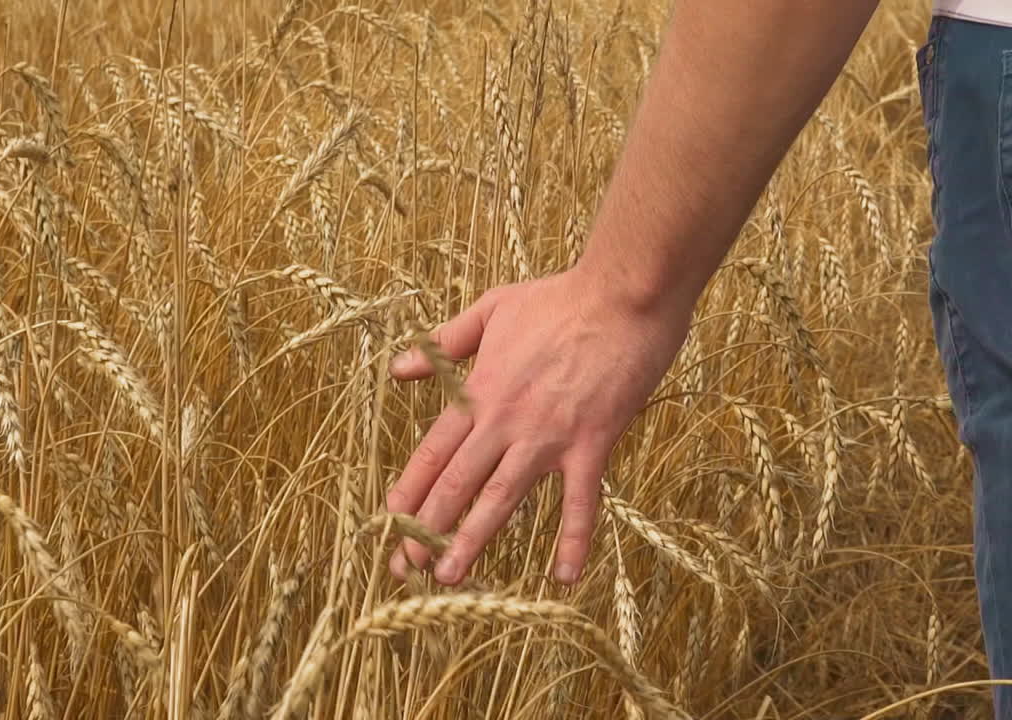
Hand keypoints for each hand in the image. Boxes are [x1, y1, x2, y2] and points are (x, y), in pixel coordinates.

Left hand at [386, 266, 688, 585]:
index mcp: (480, 390)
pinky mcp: (592, 443)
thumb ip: (445, 341)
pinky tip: (565, 576)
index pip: (433, 450)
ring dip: (472, 540)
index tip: (389, 523)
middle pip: (457, 483)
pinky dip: (574, 539)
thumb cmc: (559, 298)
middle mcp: (506, 420)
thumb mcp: (492, 308)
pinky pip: (580, 501)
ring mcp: (548, 436)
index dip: (409, 489)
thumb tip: (400, 368)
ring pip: (501, 498)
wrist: (622, 295)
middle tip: (403, 568)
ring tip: (448, 577)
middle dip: (425, 528)